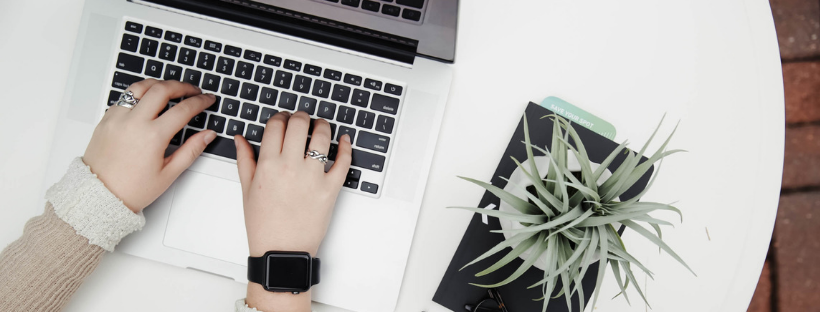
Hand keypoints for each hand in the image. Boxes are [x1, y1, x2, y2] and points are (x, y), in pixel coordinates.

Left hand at [83, 79, 216, 212]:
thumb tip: (207, 135)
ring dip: (159, 84)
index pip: (183, 109)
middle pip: (162, 89)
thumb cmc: (132, 189)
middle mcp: (134, 122)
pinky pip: (125, 98)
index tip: (207, 100)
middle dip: (182, 86)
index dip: (200, 101)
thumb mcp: (169, 173)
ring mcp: (117, 118)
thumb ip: (191, 150)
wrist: (99, 196)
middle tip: (193, 90)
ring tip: (170, 89)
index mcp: (152, 136)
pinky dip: (139, 94)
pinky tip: (147, 101)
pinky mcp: (106, 119)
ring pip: (140, 87)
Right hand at [235, 111, 350, 310]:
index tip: (283, 119)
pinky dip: (346, 147)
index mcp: (268, 165)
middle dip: (301, 116)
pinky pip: (343, 161)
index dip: (280, 117)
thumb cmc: (264, 225)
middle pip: (299, 124)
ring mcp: (313, 177)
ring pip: (322, 137)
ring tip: (321, 127)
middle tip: (302, 119)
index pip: (276, 125)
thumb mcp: (247, 190)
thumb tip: (240, 139)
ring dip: (323, 126)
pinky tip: (344, 140)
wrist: (281, 251)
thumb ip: (245, 160)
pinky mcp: (331, 188)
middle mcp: (290, 167)